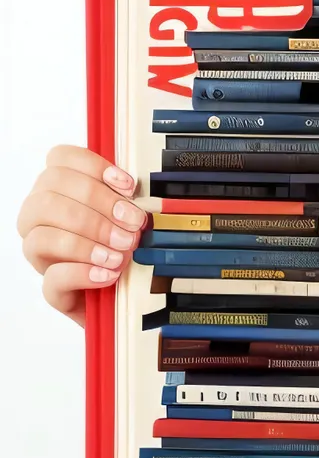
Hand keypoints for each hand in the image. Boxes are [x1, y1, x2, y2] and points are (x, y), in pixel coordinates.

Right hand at [16, 145, 146, 325]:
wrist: (129, 297)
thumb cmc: (126, 246)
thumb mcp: (131, 217)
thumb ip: (127, 199)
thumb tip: (138, 192)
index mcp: (60, 190)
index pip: (59, 160)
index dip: (93, 167)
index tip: (128, 186)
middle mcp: (42, 218)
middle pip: (48, 197)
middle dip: (96, 208)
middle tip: (132, 224)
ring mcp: (42, 255)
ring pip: (42, 236)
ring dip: (87, 242)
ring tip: (121, 254)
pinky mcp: (53, 289)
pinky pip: (53, 278)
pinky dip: (84, 273)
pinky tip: (109, 274)